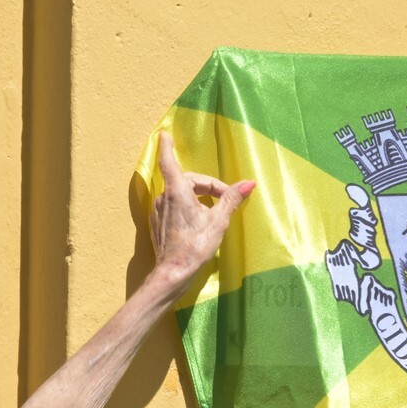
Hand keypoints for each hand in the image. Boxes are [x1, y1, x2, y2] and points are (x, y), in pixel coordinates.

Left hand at [149, 131, 254, 291]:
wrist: (173, 273)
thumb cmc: (196, 246)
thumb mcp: (218, 221)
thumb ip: (231, 199)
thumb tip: (249, 183)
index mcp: (177, 191)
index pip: (169, 161)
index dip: (167, 147)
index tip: (164, 134)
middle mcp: (164, 197)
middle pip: (185, 181)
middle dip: (205, 186)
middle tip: (224, 199)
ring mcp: (158, 211)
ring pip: (178, 195)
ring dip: (196, 198)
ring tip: (212, 213)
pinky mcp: (157, 224)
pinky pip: (172, 208)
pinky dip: (186, 208)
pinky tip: (197, 223)